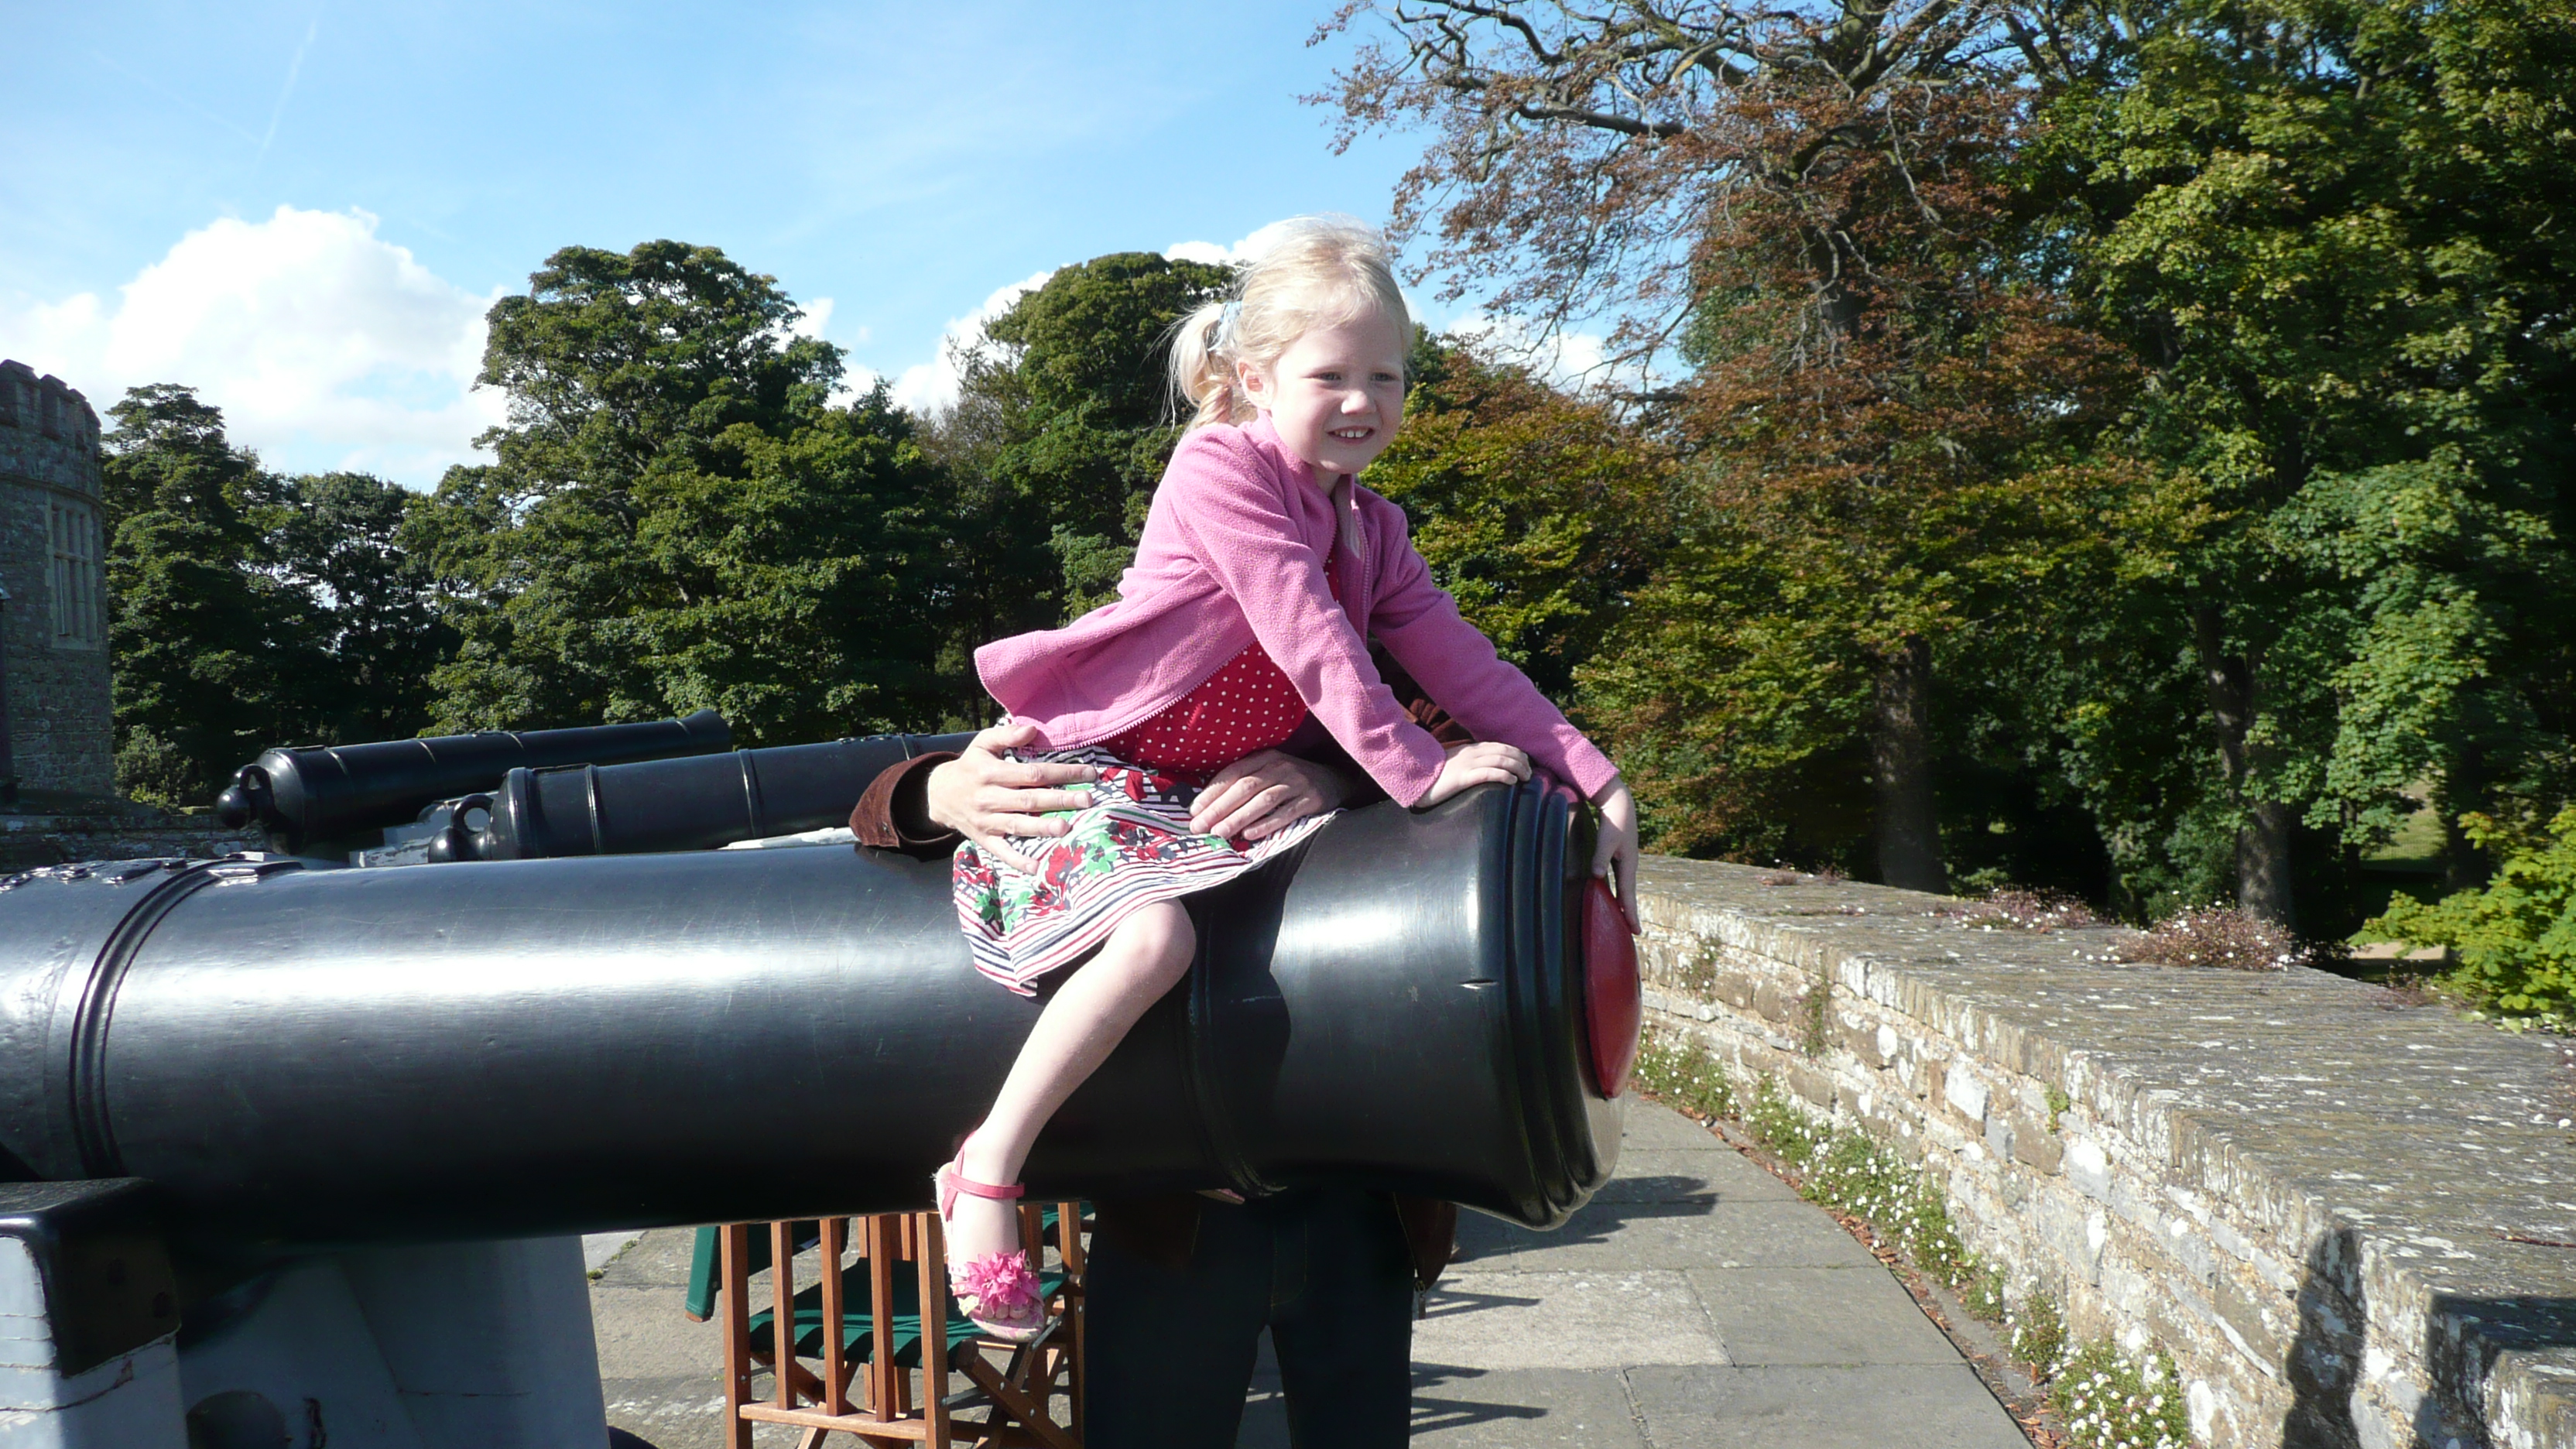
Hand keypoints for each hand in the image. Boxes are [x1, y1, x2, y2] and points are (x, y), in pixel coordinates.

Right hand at [924, 722, 1098, 872]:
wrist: (939, 794)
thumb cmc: (970, 766)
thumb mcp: (983, 744)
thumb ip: (1006, 735)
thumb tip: (1032, 729)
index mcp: (991, 772)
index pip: (1032, 773)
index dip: (1061, 773)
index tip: (1088, 773)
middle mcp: (989, 797)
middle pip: (1029, 800)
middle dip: (1060, 800)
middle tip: (1087, 800)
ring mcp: (986, 821)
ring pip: (1018, 825)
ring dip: (1042, 828)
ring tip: (1066, 828)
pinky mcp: (984, 839)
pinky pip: (1002, 852)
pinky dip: (1019, 861)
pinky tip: (1037, 868)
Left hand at [1188, 749, 1352, 840]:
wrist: (1336, 780)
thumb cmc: (1292, 780)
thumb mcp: (1270, 771)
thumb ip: (1245, 782)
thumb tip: (1211, 807)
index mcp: (1265, 757)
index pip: (1233, 773)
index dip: (1212, 792)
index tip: (1194, 811)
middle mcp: (1280, 766)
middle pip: (1245, 787)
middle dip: (1219, 808)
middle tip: (1199, 827)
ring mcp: (1297, 782)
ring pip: (1263, 800)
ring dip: (1238, 817)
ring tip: (1219, 834)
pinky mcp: (1312, 799)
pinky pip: (1286, 813)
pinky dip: (1266, 824)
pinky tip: (1250, 835)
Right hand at [1414, 741, 1531, 808]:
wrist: (1415, 781)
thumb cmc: (1435, 777)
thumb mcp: (1455, 765)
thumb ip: (1470, 763)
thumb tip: (1487, 770)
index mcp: (1470, 749)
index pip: (1500, 746)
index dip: (1517, 753)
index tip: (1526, 764)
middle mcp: (1471, 753)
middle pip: (1504, 751)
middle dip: (1521, 760)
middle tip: (1530, 773)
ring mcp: (1466, 765)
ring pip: (1500, 760)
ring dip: (1517, 768)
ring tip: (1525, 777)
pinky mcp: (1462, 778)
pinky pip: (1487, 773)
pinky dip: (1503, 775)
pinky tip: (1512, 781)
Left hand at [1591, 776, 1640, 933]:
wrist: (1620, 803)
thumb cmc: (1614, 821)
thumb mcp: (1607, 839)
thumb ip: (1600, 857)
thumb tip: (1596, 876)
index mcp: (1628, 864)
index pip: (1628, 894)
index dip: (1630, 913)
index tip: (1635, 930)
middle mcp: (1629, 866)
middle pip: (1629, 895)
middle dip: (1630, 913)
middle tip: (1633, 932)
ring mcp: (1625, 862)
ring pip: (1624, 888)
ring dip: (1624, 904)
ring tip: (1625, 920)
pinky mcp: (1619, 858)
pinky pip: (1620, 881)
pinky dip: (1618, 892)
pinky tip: (1614, 897)